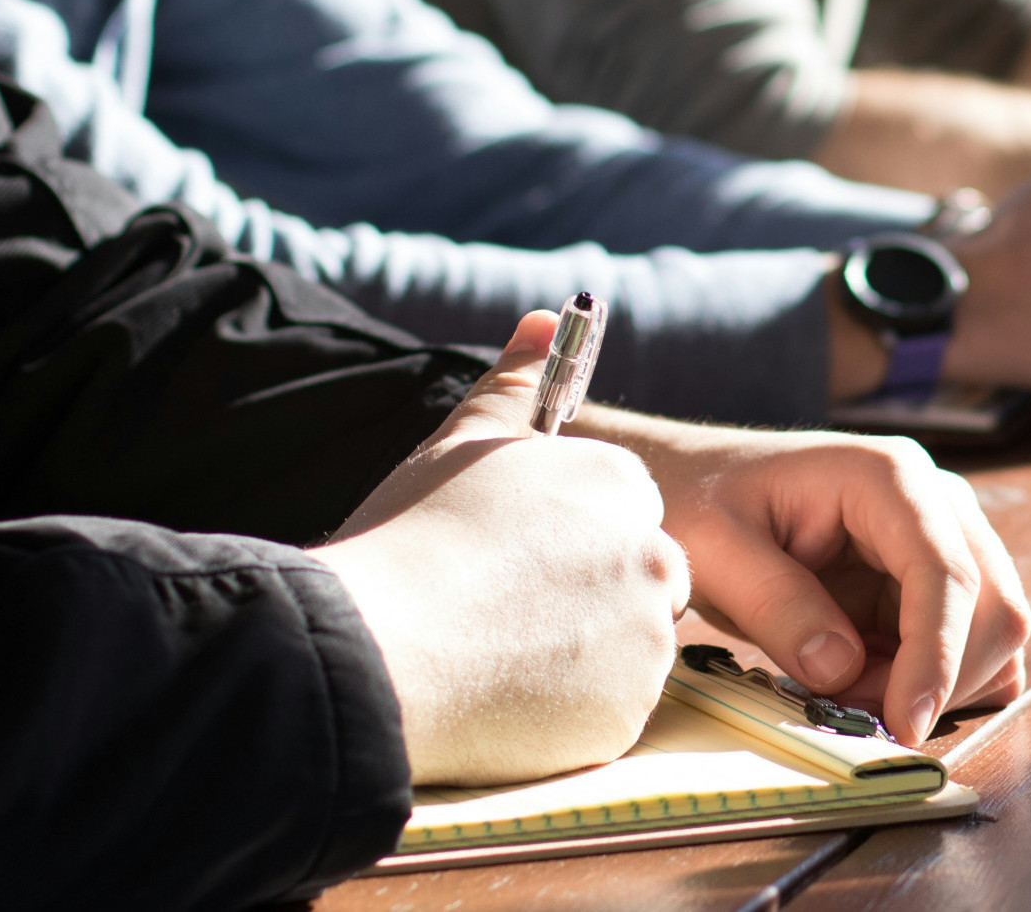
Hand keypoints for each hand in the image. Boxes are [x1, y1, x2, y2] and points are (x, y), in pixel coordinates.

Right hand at [312, 311, 689, 785]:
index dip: (567, 540)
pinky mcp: (630, 712)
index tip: (516, 560)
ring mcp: (647, 639)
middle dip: (588, 597)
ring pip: (628, 647)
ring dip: (580, 653)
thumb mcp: (461, 444)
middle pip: (641, 580)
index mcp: (619, 485)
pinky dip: (569, 709)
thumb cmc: (411, 539)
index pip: (625, 512)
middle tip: (505, 611)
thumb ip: (515, 383)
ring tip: (495, 652)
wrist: (377, 649)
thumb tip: (544, 319)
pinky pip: (612, 710)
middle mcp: (653, 556)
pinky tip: (505, 695)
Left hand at [566, 411, 1030, 745]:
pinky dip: (935, 683)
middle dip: (938, 678)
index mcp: (888, 477)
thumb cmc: (700, 502)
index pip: (945, 572)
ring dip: (934, 685)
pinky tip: (871, 684)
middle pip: (993, 606)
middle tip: (852, 712)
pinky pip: (971, 646)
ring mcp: (943, 540)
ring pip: (992, 633)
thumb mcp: (714, 550)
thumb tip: (841, 669)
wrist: (694, 485)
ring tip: (846, 690)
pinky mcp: (934, 582)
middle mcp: (936, 502)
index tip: (905, 724)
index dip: (936, 655)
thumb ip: (777, 606)